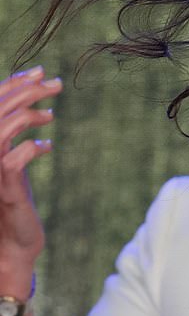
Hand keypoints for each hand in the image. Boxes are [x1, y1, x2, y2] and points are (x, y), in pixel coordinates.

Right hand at [0, 67, 61, 268]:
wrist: (11, 244)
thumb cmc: (12, 200)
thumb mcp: (12, 159)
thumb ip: (13, 132)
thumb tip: (33, 95)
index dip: (13, 83)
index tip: (40, 71)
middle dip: (26, 90)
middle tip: (55, 83)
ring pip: (1, 130)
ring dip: (28, 115)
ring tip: (52, 114)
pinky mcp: (4, 189)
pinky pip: (14, 160)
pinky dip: (33, 148)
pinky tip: (47, 147)